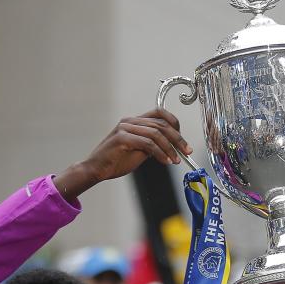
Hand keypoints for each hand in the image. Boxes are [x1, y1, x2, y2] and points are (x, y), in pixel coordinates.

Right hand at [54, 108, 192, 202]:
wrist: (97, 170)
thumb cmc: (116, 161)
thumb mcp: (139, 151)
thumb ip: (153, 145)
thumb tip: (172, 146)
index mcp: (134, 121)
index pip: (159, 114)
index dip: (174, 123)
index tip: (182, 140)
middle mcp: (129, 121)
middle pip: (161, 124)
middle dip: (178, 139)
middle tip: (187, 152)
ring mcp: (125, 128)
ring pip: (156, 134)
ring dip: (170, 148)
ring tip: (176, 160)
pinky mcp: (122, 138)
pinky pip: (148, 144)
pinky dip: (160, 153)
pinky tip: (166, 161)